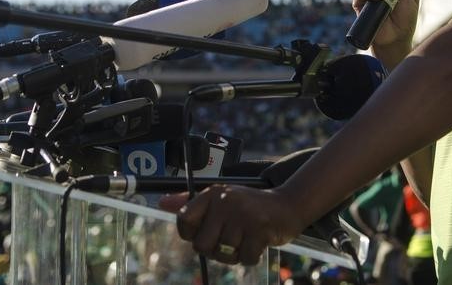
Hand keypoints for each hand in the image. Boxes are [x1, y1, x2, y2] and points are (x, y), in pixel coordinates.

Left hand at [159, 185, 304, 265]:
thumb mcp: (221, 198)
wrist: (288, 204)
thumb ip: (192, 203)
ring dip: (235, 254)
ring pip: (223, 253)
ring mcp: (243, 214)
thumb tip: (162, 202)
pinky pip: (244, 258)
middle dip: (215, 249)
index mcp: (212, 193)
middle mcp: (225, 201)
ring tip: (245, 238)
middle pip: (201, 244)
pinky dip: (251, 256)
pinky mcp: (259, 228)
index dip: (191, 234)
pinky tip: (257, 241)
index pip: (184, 219)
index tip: (205, 232)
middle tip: (230, 238)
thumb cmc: (250, 206)